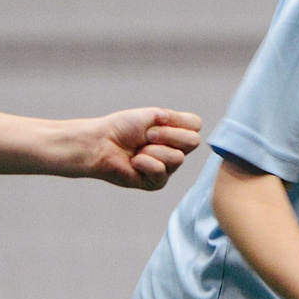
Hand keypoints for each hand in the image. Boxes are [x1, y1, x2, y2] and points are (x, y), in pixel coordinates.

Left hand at [80, 108, 203, 188]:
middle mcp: (175, 149)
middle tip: (147, 135)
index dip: (178, 120)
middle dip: (168, 135)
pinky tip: (134, 162)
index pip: (196, 125)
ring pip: (177, 158)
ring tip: (138, 150)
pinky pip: (161, 171)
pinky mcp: (157, 182)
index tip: (157, 119)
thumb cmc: (123, 127)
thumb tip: (194, 127)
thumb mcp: (152, 115)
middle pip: (193, 142)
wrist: (101, 143)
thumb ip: (176, 119)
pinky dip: (145, 163)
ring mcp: (167, 167)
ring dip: (153, 150)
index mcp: (175, 131)